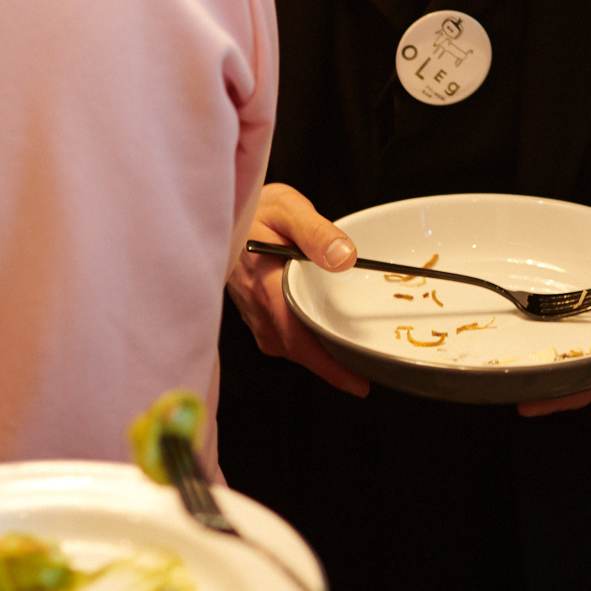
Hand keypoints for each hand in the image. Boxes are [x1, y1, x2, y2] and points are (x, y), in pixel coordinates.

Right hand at [229, 183, 369, 395]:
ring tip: (353, 357)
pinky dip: (305, 342)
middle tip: (369, 372)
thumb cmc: (256, 209)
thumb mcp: (287, 208)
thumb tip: (344, 258)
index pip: (297, 338)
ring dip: (319, 354)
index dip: (328, 366)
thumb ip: (316, 232)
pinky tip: (324, 333)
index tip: (357, 382)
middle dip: (332, 366)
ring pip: (290, 347)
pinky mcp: (255, 313)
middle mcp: (257, 308)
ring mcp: (254, 314)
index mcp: (266, 285)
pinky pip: (283, 337)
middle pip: (297, 349)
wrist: (221, 210)